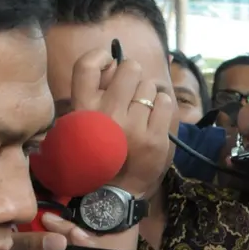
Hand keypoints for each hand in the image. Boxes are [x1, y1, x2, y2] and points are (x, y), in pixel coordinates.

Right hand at [69, 46, 175, 197]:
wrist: (114, 192)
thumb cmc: (102, 152)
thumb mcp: (86, 122)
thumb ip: (96, 93)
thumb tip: (115, 64)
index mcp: (83, 110)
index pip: (86, 66)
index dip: (101, 57)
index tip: (110, 63)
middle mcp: (105, 115)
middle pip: (130, 68)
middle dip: (135, 77)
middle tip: (133, 94)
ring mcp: (131, 127)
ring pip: (150, 86)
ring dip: (150, 96)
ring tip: (142, 114)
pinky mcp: (154, 138)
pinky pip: (166, 102)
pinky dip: (163, 107)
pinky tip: (155, 121)